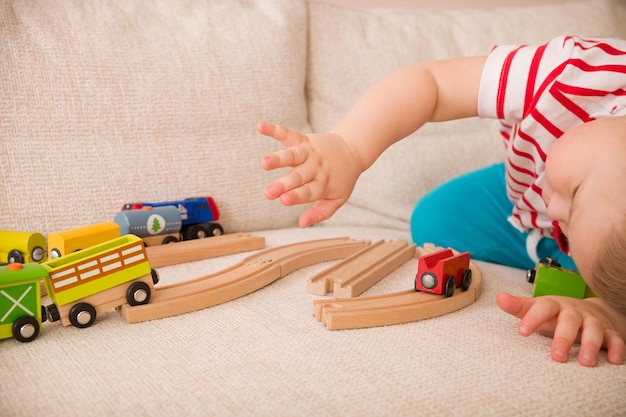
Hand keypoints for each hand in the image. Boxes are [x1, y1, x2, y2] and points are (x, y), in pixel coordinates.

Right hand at [258, 122, 363, 227]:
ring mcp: (309, 153)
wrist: (352, 151)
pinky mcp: (304, 140)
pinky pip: (288, 134)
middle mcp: (315, 167)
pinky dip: (274, 130)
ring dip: (278, 159)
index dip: (297, 196)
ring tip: (264, 163)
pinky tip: (260, 127)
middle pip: (298, 176)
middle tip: (268, 193)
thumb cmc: (341, 179)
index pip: (308, 191)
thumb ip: (320, 213)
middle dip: (283, 184)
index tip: (283, 200)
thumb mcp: (337, 199)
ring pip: (292, 155)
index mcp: (323, 183)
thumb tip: (302, 224)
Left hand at [496, 292, 624, 365]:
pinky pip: (615, 339)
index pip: (543, 307)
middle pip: (569, 321)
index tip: (522, 331)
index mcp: (554, 305)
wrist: (589, 311)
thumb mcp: (537, 308)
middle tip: (556, 357)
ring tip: (586, 362)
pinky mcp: (609, 332)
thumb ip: (519, 307)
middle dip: (563, 338)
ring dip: (591, 345)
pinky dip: (617, 349)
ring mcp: (592, 321)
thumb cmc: (556, 314)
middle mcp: (574, 312)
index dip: (533, 317)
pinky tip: (614, 361)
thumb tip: (499, 297)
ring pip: (594, 330)